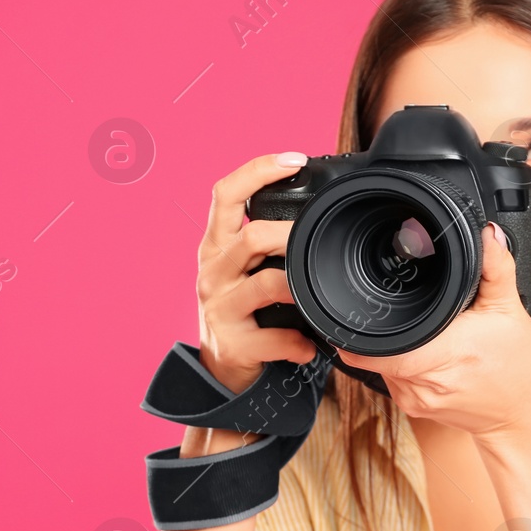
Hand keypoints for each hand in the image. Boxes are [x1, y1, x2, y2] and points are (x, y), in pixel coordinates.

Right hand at [194, 152, 317, 394]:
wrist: (221, 370)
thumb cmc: (243, 311)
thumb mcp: (244, 269)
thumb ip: (266, 241)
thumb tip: (316, 208)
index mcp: (216, 246)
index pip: (225, 193)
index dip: (258, 170)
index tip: (295, 159)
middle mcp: (212, 271)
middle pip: (250, 235)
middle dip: (290, 234)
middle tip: (316, 238)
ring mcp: (219, 307)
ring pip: (265, 283)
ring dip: (299, 285)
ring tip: (317, 291)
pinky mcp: (231, 343)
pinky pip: (273, 337)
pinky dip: (297, 342)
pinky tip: (308, 346)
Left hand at [337, 223, 530, 443]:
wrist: (525, 417)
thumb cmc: (520, 369)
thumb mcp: (510, 311)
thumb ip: (496, 268)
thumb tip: (488, 235)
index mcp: (437, 356)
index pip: (370, 347)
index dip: (360, 326)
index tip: (365, 307)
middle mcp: (418, 382)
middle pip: (374, 349)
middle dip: (386, 327)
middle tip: (409, 311)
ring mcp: (413, 399)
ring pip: (381, 363)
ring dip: (395, 345)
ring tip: (425, 332)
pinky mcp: (414, 407)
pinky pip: (394, 377)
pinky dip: (404, 361)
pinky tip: (428, 351)